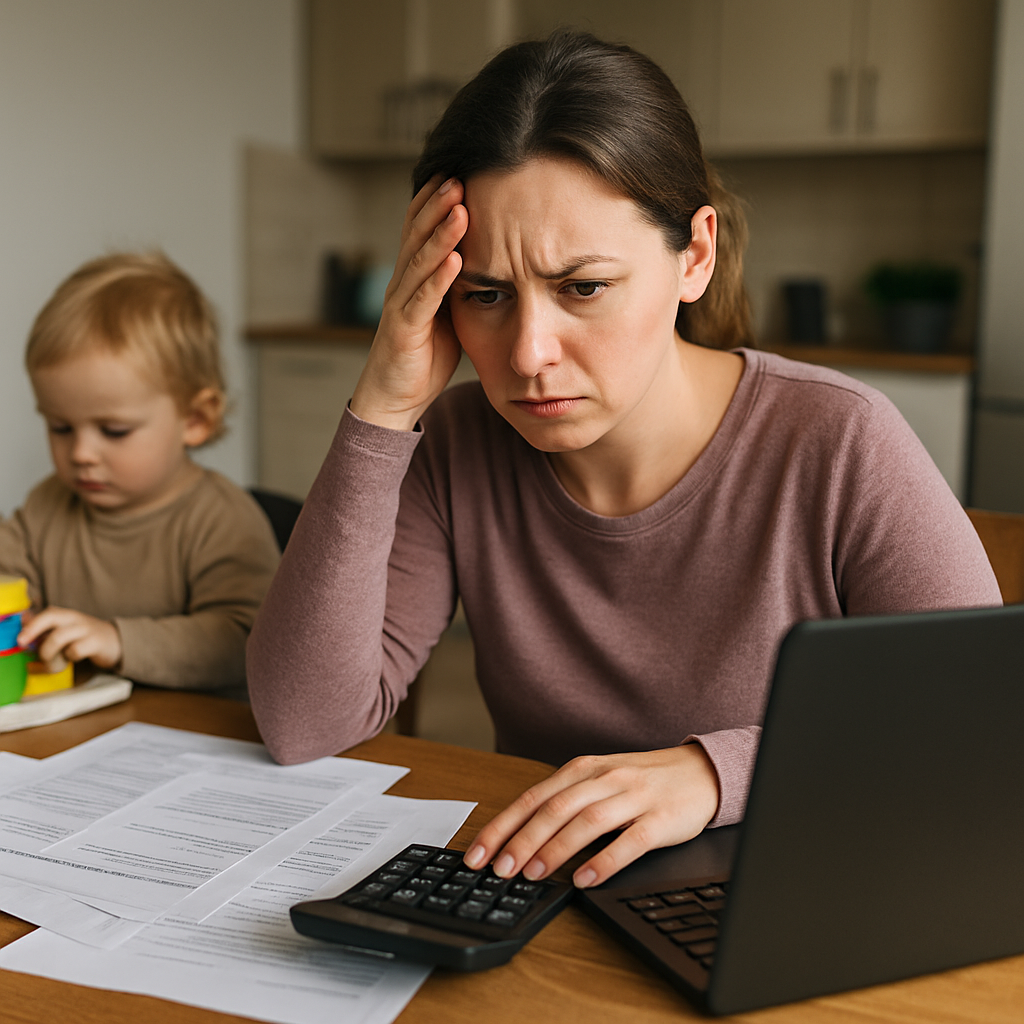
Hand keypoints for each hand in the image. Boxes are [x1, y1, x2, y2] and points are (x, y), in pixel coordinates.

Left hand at [17, 607, 121, 670]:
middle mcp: (75, 619)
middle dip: (33, 630)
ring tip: (52, 664)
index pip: (46, 614)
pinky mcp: (96, 642)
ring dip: (49, 654)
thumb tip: (24, 624)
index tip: (20, 640)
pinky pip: (75, 650)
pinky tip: (72, 660)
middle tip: (24, 644)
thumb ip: (47, 630)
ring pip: (58, 637)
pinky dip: (68, 658)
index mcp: (67, 616)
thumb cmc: (86, 639)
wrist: (119, 642)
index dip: (30, 625)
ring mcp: (86, 629)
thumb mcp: (67, 631)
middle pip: (51, 617)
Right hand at [350, 176, 467, 429]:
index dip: (435, 201)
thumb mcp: (449, 313)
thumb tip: (493, 263)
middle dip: (437, 204)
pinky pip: (422, 300)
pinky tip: (454, 258)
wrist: (395, 397)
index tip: (458, 172)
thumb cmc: (425, 355)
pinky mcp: (404, 330)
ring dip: (440, 233)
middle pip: (417, 235)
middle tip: (458, 174)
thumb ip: (461, 286)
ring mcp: (401, 305)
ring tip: (460, 206)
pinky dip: (438, 278)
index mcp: (414, 278)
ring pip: (420, 261)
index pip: (421, 230)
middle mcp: (403, 284)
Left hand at [463, 745, 720, 887]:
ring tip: (533, 874)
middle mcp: (604, 779)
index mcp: (583, 769)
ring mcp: (632, 797)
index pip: (533, 798)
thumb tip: (523, 837)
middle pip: (554, 809)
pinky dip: (604, 861)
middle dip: (521, 840)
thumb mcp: (600, 781)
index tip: (479, 853)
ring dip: (555, 849)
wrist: (701, 771)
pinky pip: (629, 841)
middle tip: (500, 869)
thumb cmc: (644, 781)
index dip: (503, 826)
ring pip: (585, 822)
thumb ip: (567, 802)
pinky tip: (585, 879)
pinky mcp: (660, 819)